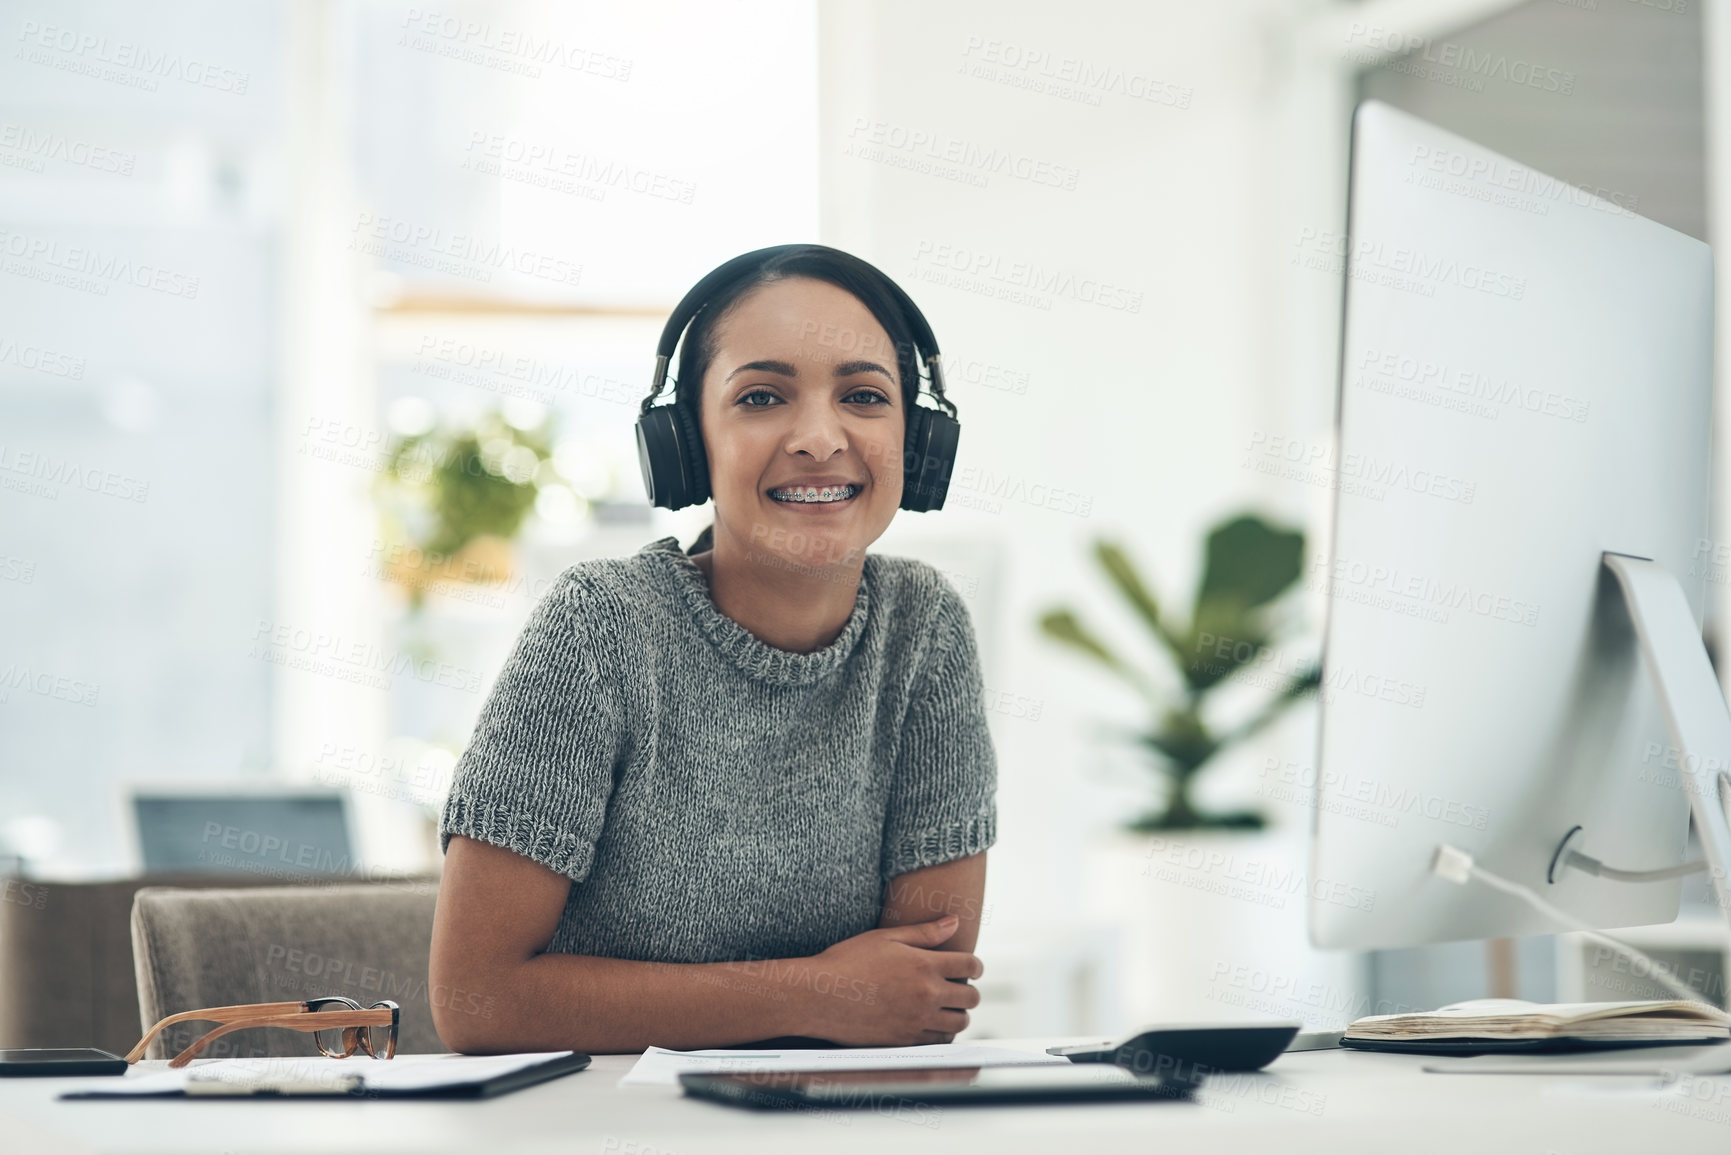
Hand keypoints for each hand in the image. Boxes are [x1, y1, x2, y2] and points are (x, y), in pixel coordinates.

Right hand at [795, 915, 983, 1045]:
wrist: (818, 997)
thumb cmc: (847, 961)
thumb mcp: (885, 938)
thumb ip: (924, 932)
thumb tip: (955, 923)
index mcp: (925, 965)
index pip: (970, 965)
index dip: (976, 965)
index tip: (970, 967)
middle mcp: (926, 995)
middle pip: (971, 998)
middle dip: (969, 990)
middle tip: (957, 985)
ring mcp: (917, 1021)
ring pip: (959, 1023)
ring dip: (957, 1013)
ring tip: (945, 1005)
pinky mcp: (905, 1041)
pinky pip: (939, 1042)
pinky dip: (941, 1033)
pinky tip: (929, 1022)